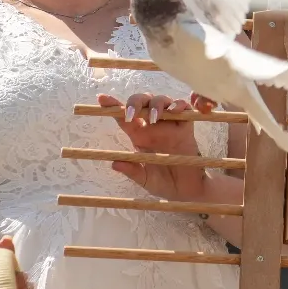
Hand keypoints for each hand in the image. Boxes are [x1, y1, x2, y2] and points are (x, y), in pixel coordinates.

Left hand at [100, 92, 215, 200]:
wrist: (187, 190)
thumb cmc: (164, 184)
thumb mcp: (145, 180)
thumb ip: (132, 171)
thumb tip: (114, 164)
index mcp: (139, 137)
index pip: (124, 117)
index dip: (113, 106)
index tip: (101, 98)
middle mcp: (153, 127)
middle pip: (142, 102)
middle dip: (135, 101)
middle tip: (131, 114)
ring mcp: (170, 125)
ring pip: (161, 100)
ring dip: (156, 104)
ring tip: (154, 118)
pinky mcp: (186, 127)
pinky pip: (184, 109)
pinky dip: (179, 104)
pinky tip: (174, 111)